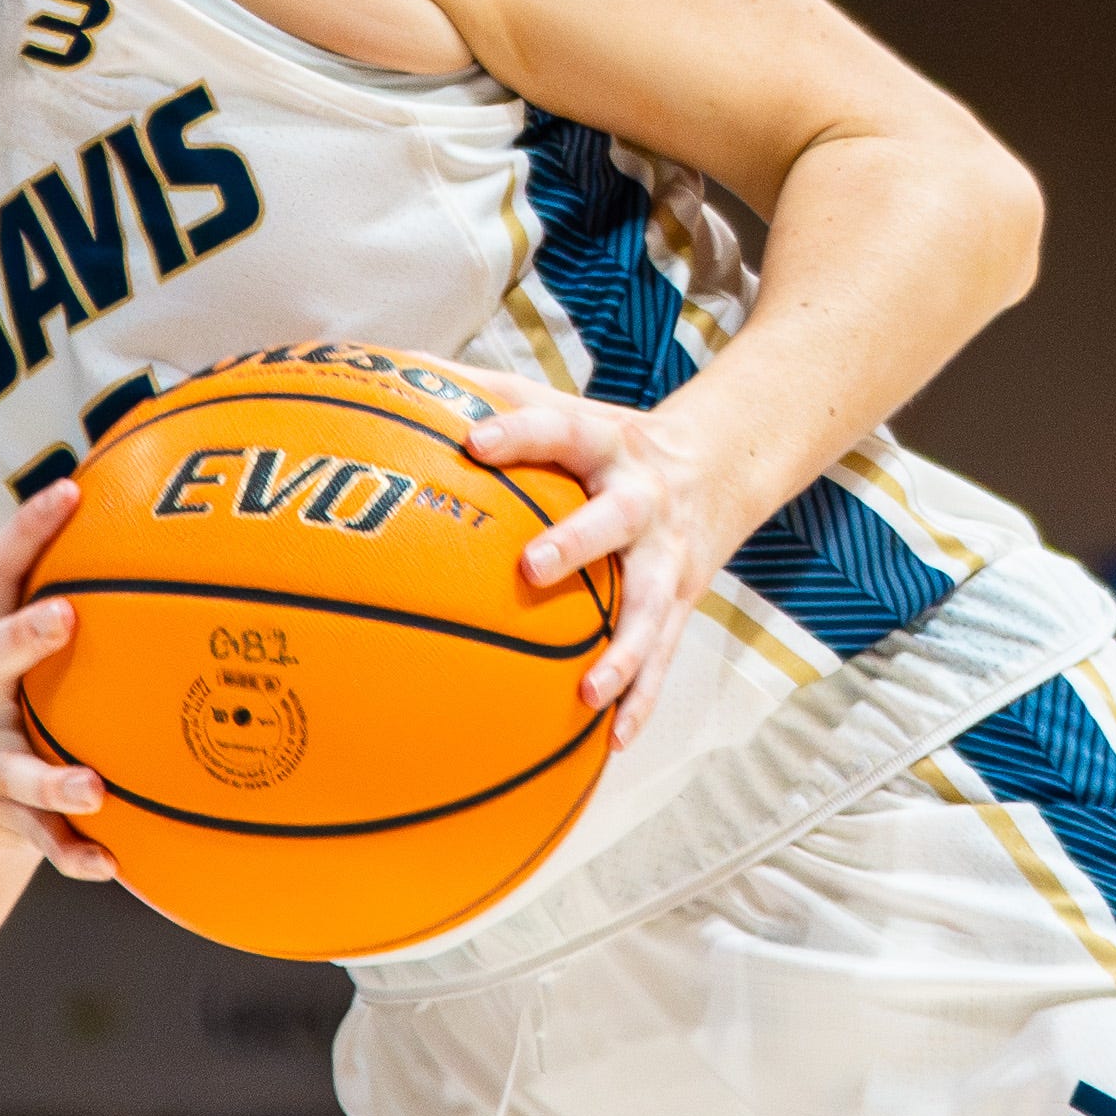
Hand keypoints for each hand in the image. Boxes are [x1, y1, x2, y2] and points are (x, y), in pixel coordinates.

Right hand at [0, 503, 119, 884]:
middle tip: (67, 615)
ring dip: (48, 777)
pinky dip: (71, 851)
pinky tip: (111, 865)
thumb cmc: (48, 680)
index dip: (26, 527)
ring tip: (93, 788)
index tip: (71, 490)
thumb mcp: (57, 629)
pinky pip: (37, 836)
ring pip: (8, 766)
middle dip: (23, 634)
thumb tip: (204, 516)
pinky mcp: (6, 811)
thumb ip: (108, 581)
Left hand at [422, 367, 711, 731]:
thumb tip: (396, 372)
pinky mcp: (680, 604)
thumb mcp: (564, 408)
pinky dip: (640, 701)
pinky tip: (612, 743)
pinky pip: (662, 658)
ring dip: (622, 651)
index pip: (559, 431)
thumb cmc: (607, 442)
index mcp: (605, 445)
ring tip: (587, 691)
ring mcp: (666, 558)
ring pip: (649, 607)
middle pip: (614, 520)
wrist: (719, 467)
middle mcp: (641, 500)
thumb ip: (489, 395)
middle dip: (577, 542)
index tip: (474, 441)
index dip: (519, 433)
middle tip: (532, 567)